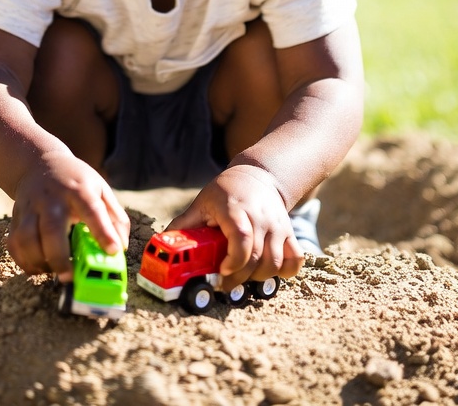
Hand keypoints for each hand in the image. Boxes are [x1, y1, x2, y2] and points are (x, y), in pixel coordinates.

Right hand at [7, 149, 129, 280]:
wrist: (40, 164)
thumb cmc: (75, 182)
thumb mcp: (100, 188)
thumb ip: (114, 216)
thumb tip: (120, 247)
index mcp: (78, 189)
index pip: (92, 209)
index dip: (103, 231)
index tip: (112, 251)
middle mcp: (52, 197)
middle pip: (51, 228)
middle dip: (60, 256)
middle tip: (69, 276)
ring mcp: (31, 206)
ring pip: (27, 238)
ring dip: (39, 261)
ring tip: (54, 271)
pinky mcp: (16, 217)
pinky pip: (14, 244)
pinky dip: (23, 261)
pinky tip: (38, 266)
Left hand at [167, 164, 303, 290]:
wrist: (258, 176)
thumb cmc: (225, 192)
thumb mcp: (202, 202)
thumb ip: (184, 224)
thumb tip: (162, 243)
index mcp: (235, 210)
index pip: (242, 239)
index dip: (233, 262)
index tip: (221, 271)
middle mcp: (260, 218)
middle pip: (256, 258)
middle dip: (239, 278)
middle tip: (224, 282)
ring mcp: (277, 226)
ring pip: (275, 263)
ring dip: (258, 277)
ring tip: (242, 275)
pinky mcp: (289, 233)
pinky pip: (295, 259)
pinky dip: (286, 272)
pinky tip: (267, 271)